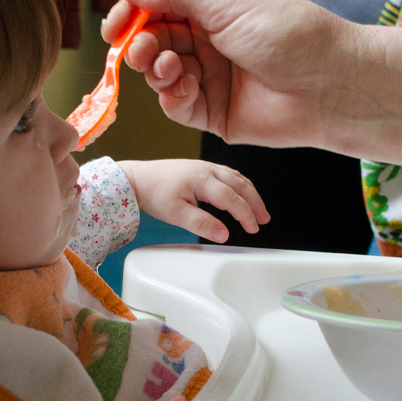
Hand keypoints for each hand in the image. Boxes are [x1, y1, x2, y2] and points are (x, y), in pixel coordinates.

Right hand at [102, 0, 350, 147]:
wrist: (330, 86)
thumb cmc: (293, 35)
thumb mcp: (230, 4)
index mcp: (214, 9)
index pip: (159, 7)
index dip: (133, 14)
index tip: (115, 25)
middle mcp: (209, 42)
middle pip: (154, 41)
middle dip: (140, 45)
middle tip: (140, 49)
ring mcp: (211, 78)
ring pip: (160, 74)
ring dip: (155, 69)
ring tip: (168, 66)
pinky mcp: (214, 113)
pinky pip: (177, 106)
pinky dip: (171, 96)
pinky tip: (182, 87)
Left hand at [116, 159, 269, 242]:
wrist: (138, 178)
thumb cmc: (154, 193)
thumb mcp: (176, 214)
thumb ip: (201, 224)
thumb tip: (224, 234)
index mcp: (202, 179)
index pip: (232, 198)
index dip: (246, 214)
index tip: (253, 228)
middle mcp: (207, 169)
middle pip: (240, 184)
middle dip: (255, 203)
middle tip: (263, 220)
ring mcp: (205, 166)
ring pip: (236, 177)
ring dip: (250, 193)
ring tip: (258, 210)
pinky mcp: (201, 167)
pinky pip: (228, 174)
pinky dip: (240, 185)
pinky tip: (242, 193)